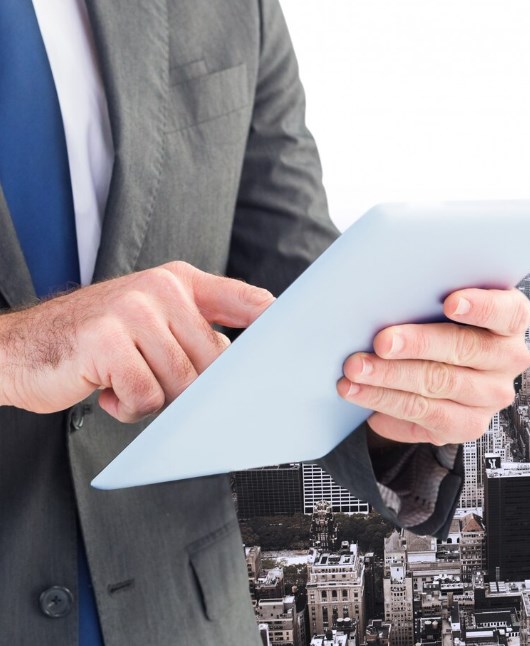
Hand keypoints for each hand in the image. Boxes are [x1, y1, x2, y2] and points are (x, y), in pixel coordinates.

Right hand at [0, 261, 273, 421]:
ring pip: (183, 382)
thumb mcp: (148, 323)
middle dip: (189, 387)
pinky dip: (129, 406)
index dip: (274, 322)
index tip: (298, 341)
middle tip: (149, 381)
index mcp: (178, 281)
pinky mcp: (108, 340)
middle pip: (214, 361)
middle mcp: (161, 288)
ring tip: (122, 382)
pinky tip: (105, 390)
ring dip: (154, 398)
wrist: (17, 350)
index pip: (244, 299)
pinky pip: (148, 395)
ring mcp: (133, 310)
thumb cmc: (92, 344)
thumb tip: (246, 367)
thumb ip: (195, 334)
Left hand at [337, 288, 529, 445]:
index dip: (481, 307)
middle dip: (417, 346)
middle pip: (464, 350)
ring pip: (439, 388)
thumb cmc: (441, 320)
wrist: (445, 364)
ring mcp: (491, 397)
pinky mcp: (469, 425)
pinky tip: (365, 398)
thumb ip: (430, 295)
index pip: (507, 312)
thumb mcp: (443, 301)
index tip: (450, 302)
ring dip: (391, 381)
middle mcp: (508, 359)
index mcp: (511, 320)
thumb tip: (388, 295)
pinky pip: (427, 419)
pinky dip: (390, 407)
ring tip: (357, 371)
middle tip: (381, 343)